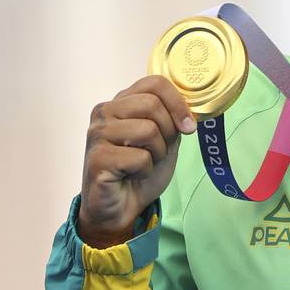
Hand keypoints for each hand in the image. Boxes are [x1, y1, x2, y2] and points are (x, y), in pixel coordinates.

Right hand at [79, 75, 195, 247]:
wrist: (121, 206)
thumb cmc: (139, 171)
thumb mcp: (164, 140)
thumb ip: (172, 120)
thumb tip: (191, 110)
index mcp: (121, 102)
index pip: (154, 83)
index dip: (178, 103)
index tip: (188, 126)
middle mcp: (104, 112)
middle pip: (152, 105)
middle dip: (168, 132)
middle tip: (159, 151)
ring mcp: (97, 134)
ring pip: (148, 130)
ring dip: (157, 153)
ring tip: (144, 163)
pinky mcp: (98, 158)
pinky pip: (139, 158)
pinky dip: (144, 170)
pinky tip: (131, 175)